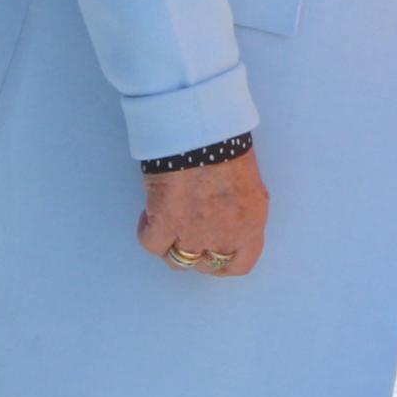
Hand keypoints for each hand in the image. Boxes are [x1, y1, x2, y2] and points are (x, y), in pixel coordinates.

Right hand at [137, 145, 269, 277]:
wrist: (204, 132)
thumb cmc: (229, 146)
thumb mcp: (248, 185)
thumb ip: (239, 211)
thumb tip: (224, 219)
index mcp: (250, 225)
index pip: (240, 264)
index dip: (224, 263)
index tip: (213, 255)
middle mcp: (223, 236)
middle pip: (205, 264)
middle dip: (196, 253)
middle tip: (187, 233)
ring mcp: (193, 232)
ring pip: (177, 260)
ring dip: (171, 245)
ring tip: (167, 223)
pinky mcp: (165, 222)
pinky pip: (151, 243)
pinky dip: (147, 232)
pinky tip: (149, 215)